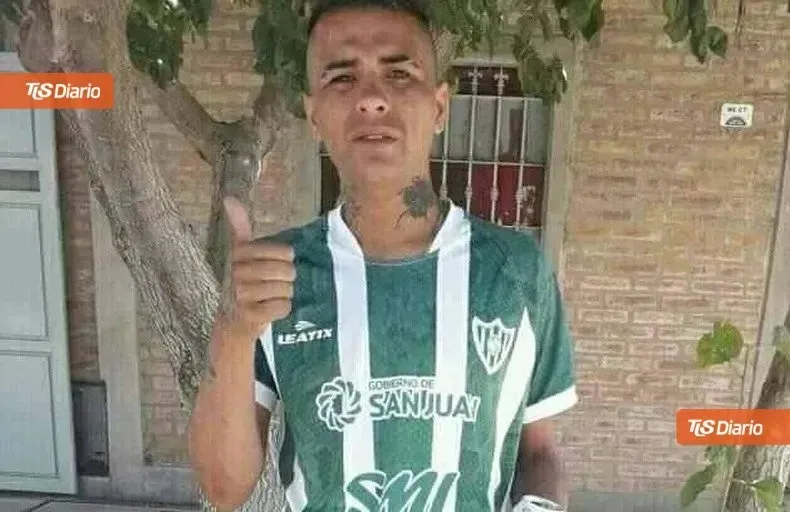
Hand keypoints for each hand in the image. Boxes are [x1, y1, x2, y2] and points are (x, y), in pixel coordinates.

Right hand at [221, 196, 294, 342]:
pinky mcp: (249, 315)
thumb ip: (239, 226)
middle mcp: (238, 273)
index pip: (284, 252)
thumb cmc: (244, 282)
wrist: (232, 320)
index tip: (279, 262)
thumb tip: (229, 198)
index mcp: (239, 255)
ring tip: (272, 295)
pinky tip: (271, 308)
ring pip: (286, 289)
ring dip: (285, 294)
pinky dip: (283, 308)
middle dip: (287, 279)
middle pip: (287, 271)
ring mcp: (242, 295)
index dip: (287, 259)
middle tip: (277, 283)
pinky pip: (282, 307)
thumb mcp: (241, 253)